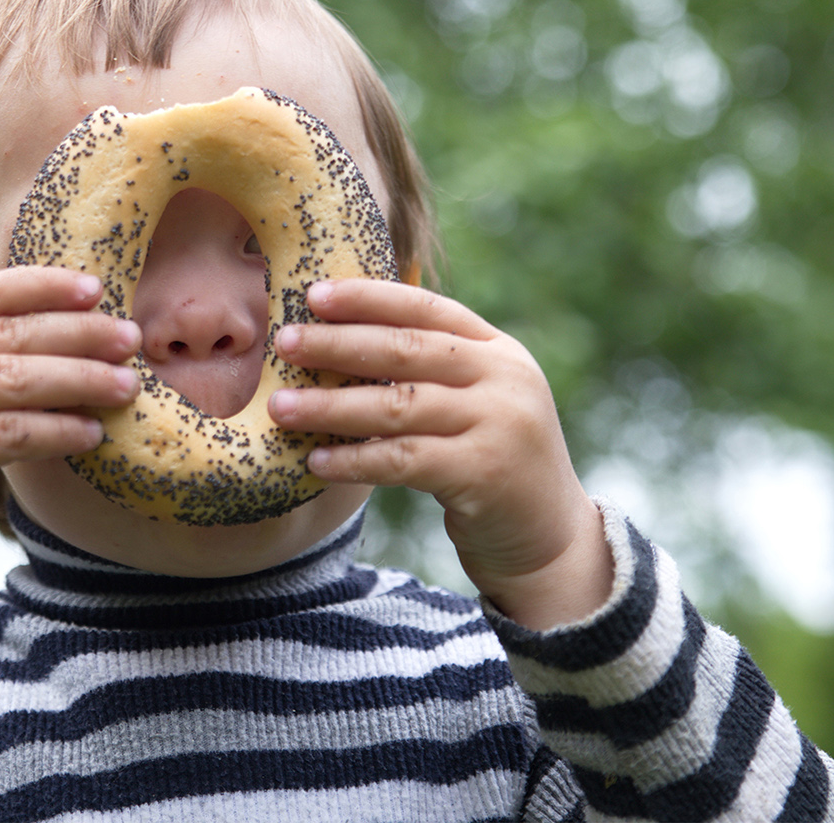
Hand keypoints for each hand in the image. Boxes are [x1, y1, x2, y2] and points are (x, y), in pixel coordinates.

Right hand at [0, 267, 140, 564]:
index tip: (96, 290)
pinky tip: (91, 433)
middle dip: (78, 333)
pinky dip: (57, 431)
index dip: (43, 286)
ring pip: (14, 379)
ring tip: (125, 385)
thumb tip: (77, 325)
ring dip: (79, 379)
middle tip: (129, 339)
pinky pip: (10, 435)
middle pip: (9, 334)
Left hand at [268, 279, 611, 628]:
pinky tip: (317, 460)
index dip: (368, 298)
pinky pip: (403, 460)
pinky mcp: (485, 473)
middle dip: (338, 344)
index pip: (426, 307)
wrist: (552, 539)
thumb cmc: (492, 463)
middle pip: (406, 349)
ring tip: (281, 407)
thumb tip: (339, 339)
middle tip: (283, 342)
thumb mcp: (476, 402)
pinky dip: (355, 459)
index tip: (314, 293)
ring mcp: (499, 424)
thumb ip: (431, 370)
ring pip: (397, 405)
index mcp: (498, 350)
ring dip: (331, 405)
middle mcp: (504, 378)